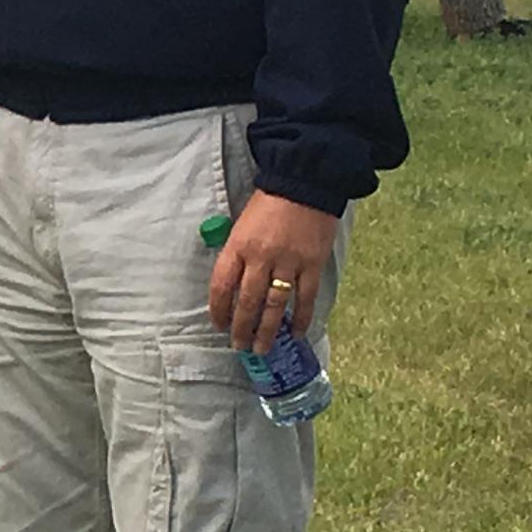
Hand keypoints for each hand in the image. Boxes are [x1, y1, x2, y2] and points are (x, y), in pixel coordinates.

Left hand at [208, 190, 337, 351]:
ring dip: (267, 331)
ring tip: (261, 348)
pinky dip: (302, 319)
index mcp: (238, 246)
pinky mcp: (312, 265)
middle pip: (247, 302)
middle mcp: (261, 258)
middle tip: (239, 345)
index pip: (222, 286)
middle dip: (241, 328)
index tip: (218, 325)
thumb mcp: (241, 225)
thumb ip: (237, 253)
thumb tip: (232, 284)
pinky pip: (306, 298)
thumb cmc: (268, 204)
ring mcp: (288, 263)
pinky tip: (297, 333)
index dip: (218, 310)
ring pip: (274, 306)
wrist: (303, 184)